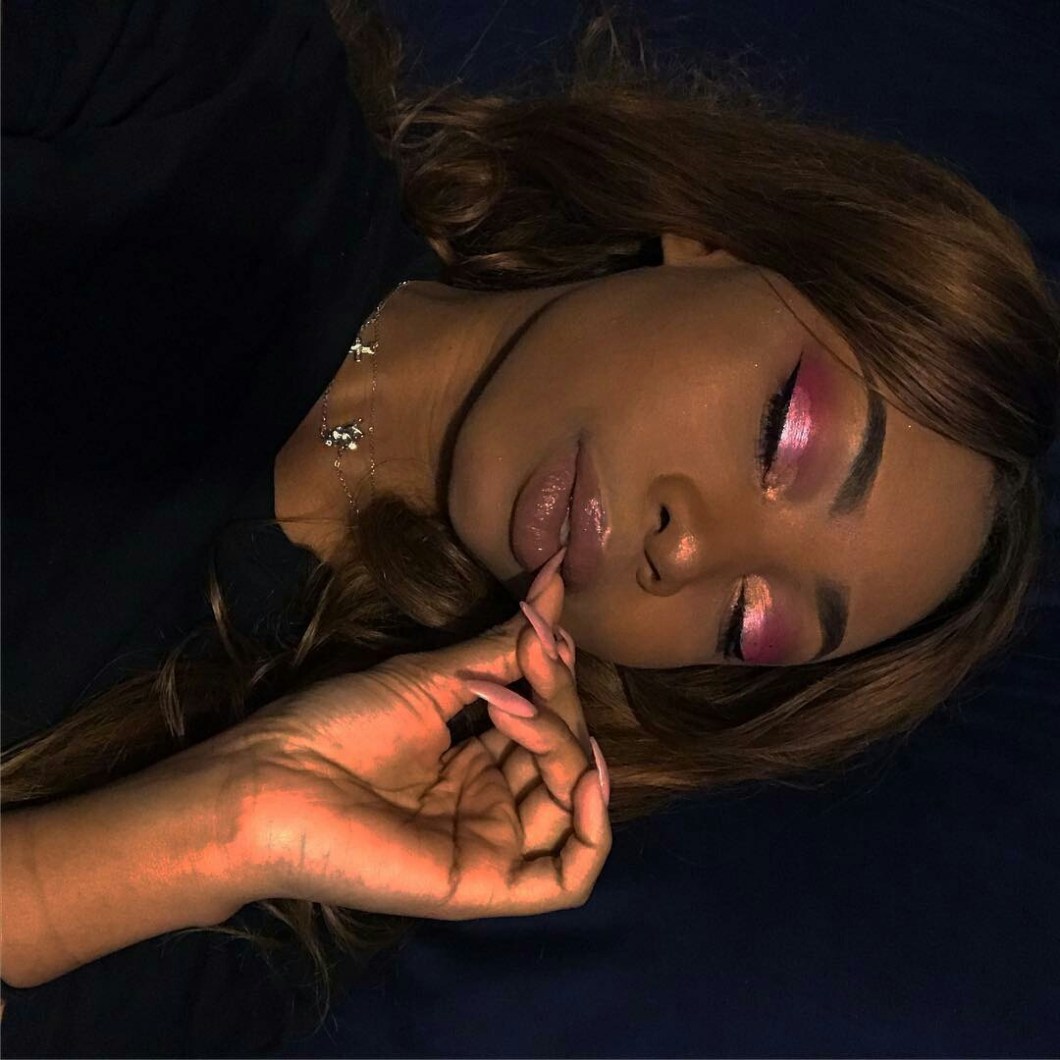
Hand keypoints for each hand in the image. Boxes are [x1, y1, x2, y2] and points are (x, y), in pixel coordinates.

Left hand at [222, 555, 610, 920]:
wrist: (269, 784)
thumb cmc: (336, 726)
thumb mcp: (429, 679)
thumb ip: (500, 649)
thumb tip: (554, 585)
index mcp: (474, 759)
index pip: (546, 721)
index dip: (553, 675)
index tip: (542, 625)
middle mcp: (489, 802)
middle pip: (564, 758)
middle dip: (558, 704)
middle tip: (531, 661)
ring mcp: (490, 846)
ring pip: (570, 804)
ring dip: (565, 749)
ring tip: (518, 712)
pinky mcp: (484, 885)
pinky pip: (565, 877)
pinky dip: (592, 831)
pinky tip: (583, 779)